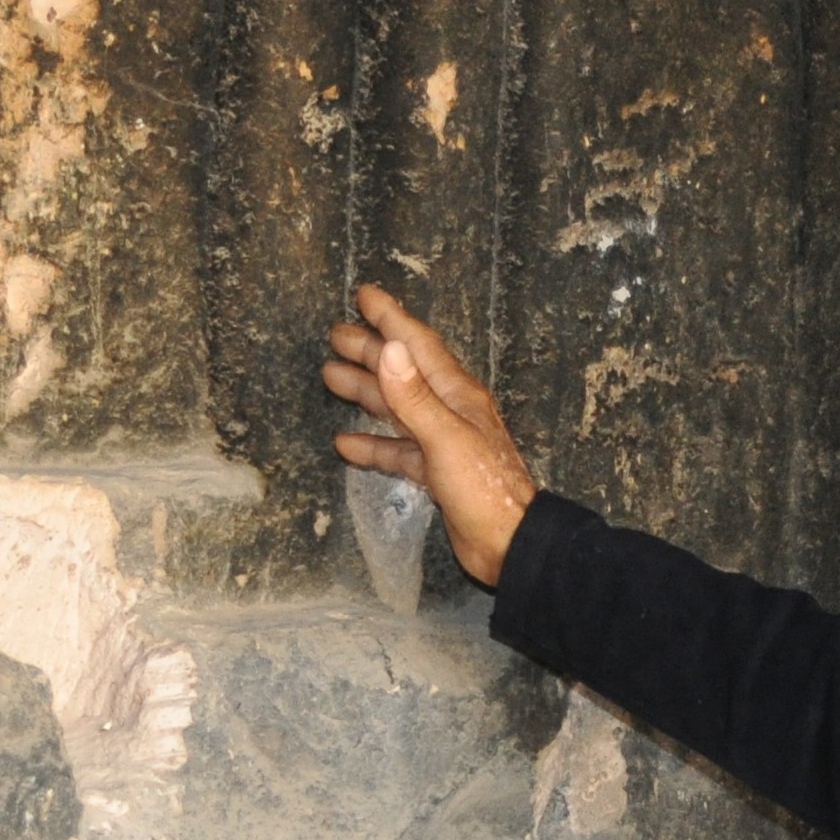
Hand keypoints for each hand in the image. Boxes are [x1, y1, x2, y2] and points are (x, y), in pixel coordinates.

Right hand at [320, 284, 538, 584]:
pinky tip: (345, 443)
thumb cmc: (483, 488)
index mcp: (456, 394)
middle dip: (370, 350)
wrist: (508, 543)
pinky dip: (372, 445)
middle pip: (403, 372)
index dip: (391, 319)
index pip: (418, 345)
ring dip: (366, 392)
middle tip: (335, 334)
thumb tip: (389, 349)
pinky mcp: (435, 473)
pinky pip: (398, 451)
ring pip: (396, 409)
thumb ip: (414, 397)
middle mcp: (448, 410)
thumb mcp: (445, 438)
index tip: (365, 295)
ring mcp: (441, 442)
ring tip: (330, 376)